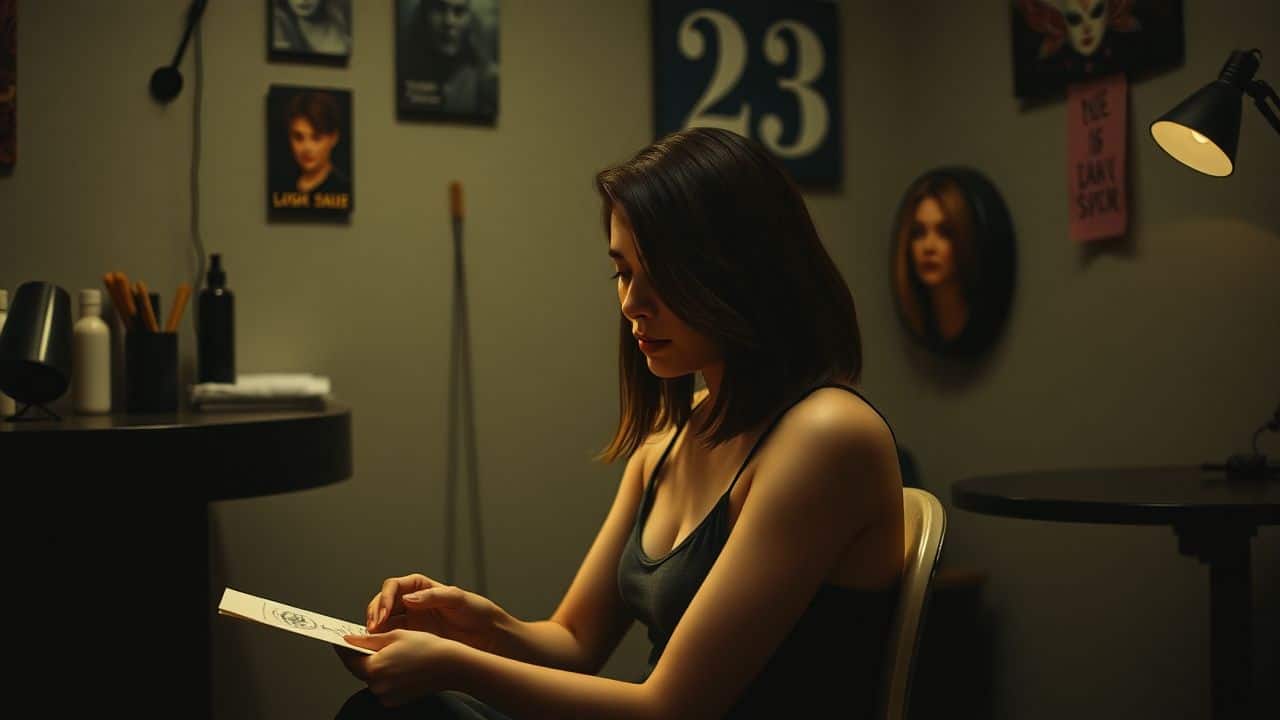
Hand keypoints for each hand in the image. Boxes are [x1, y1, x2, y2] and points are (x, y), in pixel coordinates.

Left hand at [339, 629, 460, 707]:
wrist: (450, 666)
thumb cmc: (427, 648)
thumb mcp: (395, 635)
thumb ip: (368, 639)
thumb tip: (349, 640)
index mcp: (375, 668)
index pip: (348, 658)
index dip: (343, 647)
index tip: (340, 640)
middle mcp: (378, 686)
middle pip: (360, 669)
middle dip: (362, 655)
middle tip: (368, 642)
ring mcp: (386, 696)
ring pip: (372, 677)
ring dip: (375, 666)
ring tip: (391, 652)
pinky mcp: (395, 701)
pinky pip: (383, 686)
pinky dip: (386, 675)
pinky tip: (399, 664)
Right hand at [366, 573, 506, 653]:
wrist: (489, 637)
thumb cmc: (478, 613)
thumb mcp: (459, 599)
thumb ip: (434, 596)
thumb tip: (408, 599)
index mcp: (421, 587)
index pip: (394, 587)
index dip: (384, 598)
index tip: (383, 613)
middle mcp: (412, 602)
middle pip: (382, 602)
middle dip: (374, 613)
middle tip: (374, 629)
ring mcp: (411, 621)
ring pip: (382, 620)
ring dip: (374, 628)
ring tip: (373, 640)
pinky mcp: (411, 638)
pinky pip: (390, 637)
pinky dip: (381, 641)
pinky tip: (380, 648)